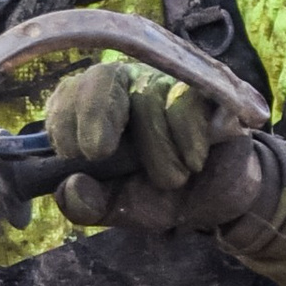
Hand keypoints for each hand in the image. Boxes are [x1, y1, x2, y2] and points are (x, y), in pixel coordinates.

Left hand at [44, 53, 269, 234]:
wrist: (221, 202)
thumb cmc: (163, 196)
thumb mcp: (120, 208)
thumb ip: (87, 203)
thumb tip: (69, 187)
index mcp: (96, 112)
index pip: (68, 95)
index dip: (64, 119)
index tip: (73, 153)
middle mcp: (128, 88)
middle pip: (102, 77)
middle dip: (95, 113)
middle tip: (98, 152)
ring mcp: (166, 84)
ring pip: (147, 98)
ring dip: (156, 151)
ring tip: (171, 180)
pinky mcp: (204, 90)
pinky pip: (185, 102)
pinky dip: (186, 137)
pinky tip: (193, 160)